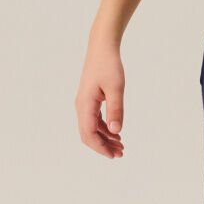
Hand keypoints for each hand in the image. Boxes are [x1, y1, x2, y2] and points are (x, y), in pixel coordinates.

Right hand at [76, 40, 125, 158]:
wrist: (102, 48)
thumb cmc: (108, 65)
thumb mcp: (116, 88)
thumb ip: (116, 110)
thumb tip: (116, 131)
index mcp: (85, 105)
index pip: (89, 134)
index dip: (100, 147)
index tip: (114, 155)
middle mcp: (81, 106)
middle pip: (88, 134)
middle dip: (103, 146)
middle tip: (121, 153)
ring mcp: (84, 104)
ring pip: (92, 128)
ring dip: (105, 139)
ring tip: (121, 145)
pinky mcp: (89, 100)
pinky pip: (94, 120)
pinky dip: (104, 129)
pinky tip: (116, 132)